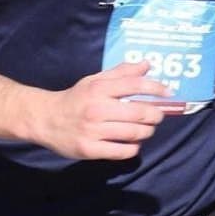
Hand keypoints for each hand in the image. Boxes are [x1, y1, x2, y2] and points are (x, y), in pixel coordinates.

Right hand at [26, 61, 183, 160]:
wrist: (45, 119)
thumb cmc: (75, 99)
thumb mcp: (94, 81)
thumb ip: (121, 73)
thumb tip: (147, 64)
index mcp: (98, 89)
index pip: (135, 85)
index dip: (156, 88)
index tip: (169, 93)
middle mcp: (97, 109)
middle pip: (140, 113)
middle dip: (156, 115)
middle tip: (158, 116)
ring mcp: (93, 131)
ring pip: (134, 133)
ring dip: (147, 132)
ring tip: (146, 129)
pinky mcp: (90, 149)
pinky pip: (122, 151)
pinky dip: (133, 148)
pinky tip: (132, 143)